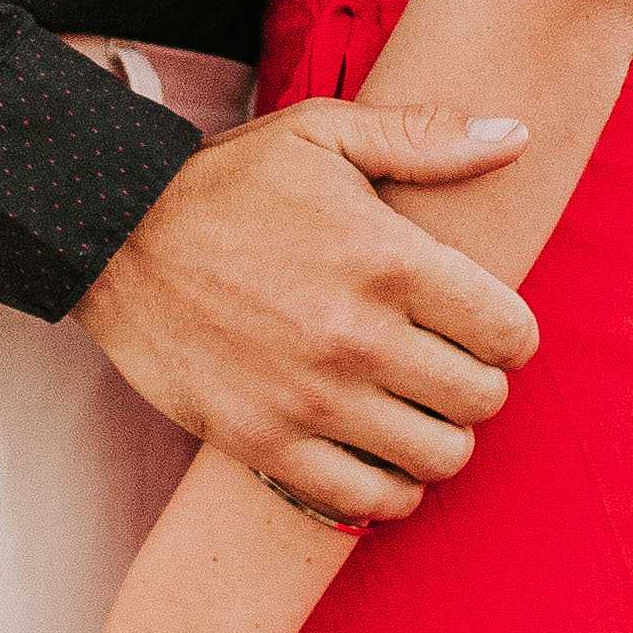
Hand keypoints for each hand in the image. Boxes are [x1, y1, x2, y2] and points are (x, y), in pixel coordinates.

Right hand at [74, 98, 536, 524]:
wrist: (113, 236)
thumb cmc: (228, 182)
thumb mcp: (322, 132)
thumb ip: (425, 135)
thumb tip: (518, 137)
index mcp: (386, 258)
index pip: (509, 332)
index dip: (509, 331)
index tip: (483, 325)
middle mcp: (357, 336)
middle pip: (482, 400)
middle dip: (477, 382)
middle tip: (445, 363)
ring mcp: (311, 399)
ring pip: (438, 457)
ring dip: (439, 435)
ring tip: (413, 406)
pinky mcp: (265, 443)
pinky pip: (369, 500)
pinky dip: (389, 486)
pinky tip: (375, 449)